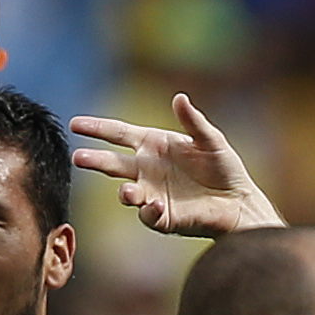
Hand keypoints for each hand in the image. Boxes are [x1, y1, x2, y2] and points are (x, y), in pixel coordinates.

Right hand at [69, 94, 282, 237]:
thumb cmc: (224, 168)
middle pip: (113, 163)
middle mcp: (147, 169)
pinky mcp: (162, 216)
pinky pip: (148, 214)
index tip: (75, 124)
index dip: (97, 128)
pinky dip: (148, 211)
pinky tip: (155, 205)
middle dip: (94, 160)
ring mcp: (152, 193)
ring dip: (125, 192)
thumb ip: (194, 121)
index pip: (119, 134)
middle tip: (78, 158)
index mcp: (154, 145)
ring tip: (128, 192)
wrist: (239, 202)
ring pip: (127, 192)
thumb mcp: (211, 140)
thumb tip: (180, 97)